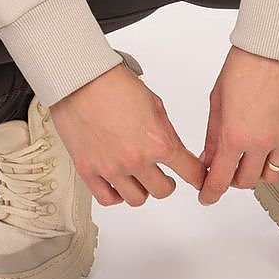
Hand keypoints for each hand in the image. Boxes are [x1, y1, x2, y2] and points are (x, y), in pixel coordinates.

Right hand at [49, 59, 206, 207]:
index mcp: (158, 142)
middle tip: (164, 176)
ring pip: (137, 199)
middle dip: (167, 183)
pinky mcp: (89, 171)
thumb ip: (166, 132)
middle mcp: (136, 160)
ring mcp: (112, 169)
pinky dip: (117, 195)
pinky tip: (119, 184)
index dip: (198, 176)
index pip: (190, 172)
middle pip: (162, 191)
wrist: (81, 79)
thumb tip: (172, 150)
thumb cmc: (114, 84)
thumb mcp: (154, 104)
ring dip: (142, 190)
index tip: (197, 178)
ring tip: (139, 178)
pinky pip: (108, 199)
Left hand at [198, 46, 278, 205]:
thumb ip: (212, 134)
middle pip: (247, 181)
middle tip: (228, 168)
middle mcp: (262, 142)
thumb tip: (207, 158)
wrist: (276, 46)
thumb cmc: (245, 64)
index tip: (208, 196)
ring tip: (252, 157)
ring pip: (272, 175)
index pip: (221, 179)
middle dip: (234, 179)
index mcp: (235, 135)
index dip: (211, 193)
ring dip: (258, 171)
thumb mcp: (217, 100)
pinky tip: (273, 148)